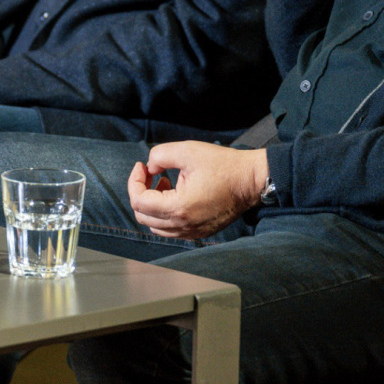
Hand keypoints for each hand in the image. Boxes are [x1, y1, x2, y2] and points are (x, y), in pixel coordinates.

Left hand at [126, 142, 268, 238]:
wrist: (250, 181)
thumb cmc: (222, 165)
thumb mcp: (187, 151)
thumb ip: (159, 156)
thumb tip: (148, 167)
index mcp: (178, 208)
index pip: (139, 202)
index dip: (134, 181)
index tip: (141, 166)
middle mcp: (183, 225)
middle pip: (143, 217)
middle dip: (140, 193)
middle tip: (150, 174)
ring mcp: (192, 232)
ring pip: (155, 226)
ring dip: (152, 205)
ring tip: (164, 184)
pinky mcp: (200, 232)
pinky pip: (171, 230)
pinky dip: (165, 214)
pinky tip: (176, 195)